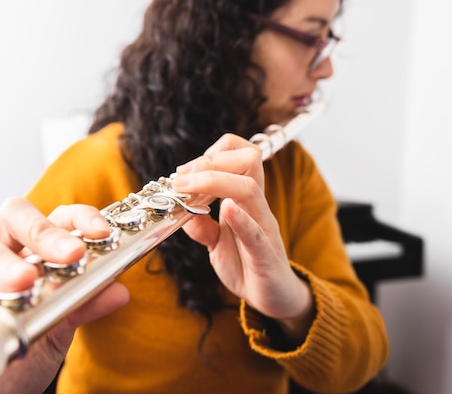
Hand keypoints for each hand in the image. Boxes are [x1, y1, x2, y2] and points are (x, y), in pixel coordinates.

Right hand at [0, 197, 129, 392]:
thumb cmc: (20, 357)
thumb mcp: (58, 330)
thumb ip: (84, 306)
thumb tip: (118, 290)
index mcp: (33, 256)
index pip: (56, 219)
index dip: (79, 218)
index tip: (101, 232)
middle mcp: (0, 257)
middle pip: (14, 217)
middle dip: (43, 231)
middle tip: (69, 253)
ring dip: (2, 261)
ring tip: (22, 281)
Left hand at [171, 134, 313, 342]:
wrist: (272, 298)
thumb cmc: (245, 264)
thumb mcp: (215, 242)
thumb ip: (200, 224)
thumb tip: (179, 208)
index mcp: (247, 199)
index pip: (242, 155)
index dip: (215, 152)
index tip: (187, 169)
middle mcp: (258, 207)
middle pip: (248, 162)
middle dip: (211, 161)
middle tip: (182, 177)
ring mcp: (264, 228)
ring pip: (249, 189)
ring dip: (215, 182)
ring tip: (188, 188)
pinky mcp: (265, 255)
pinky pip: (255, 233)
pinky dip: (240, 219)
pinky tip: (226, 210)